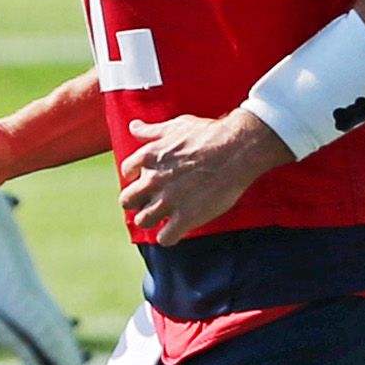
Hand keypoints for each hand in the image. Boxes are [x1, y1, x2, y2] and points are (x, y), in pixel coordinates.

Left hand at [117, 107, 280, 244]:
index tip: (152, 178)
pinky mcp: (186, 217)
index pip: (127, 172)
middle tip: (153, 201)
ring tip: (165, 216)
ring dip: (152, 220)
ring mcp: (168, 200)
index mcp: (148, 157)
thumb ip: (151, 131)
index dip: (138, 176)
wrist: (237, 148)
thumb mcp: (175, 127)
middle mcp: (153, 180)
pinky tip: (178, 229)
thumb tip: (134, 126)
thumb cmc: (208, 134)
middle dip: (138, 202)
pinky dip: (169, 237)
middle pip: (127, 201)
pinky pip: (165, 238)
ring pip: (143, 221)